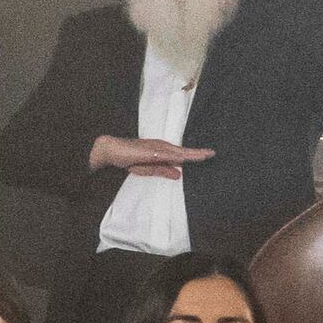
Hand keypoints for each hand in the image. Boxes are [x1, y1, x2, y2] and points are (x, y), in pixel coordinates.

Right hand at [91, 135, 208, 177]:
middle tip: (212, 154)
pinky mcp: (149, 151)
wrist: (110, 150)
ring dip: (191, 154)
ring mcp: (156, 148)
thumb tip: (180, 175)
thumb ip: (163, 171)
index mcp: (162, 152)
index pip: (181, 155)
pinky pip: (165, 154)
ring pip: (178, 152)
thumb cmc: (128, 158)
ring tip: (205, 154)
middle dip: (197, 154)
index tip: (208, 155)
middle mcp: (161, 147)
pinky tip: (185, 158)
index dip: (194, 156)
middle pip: (183, 152)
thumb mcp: (148, 169)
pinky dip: (176, 156)